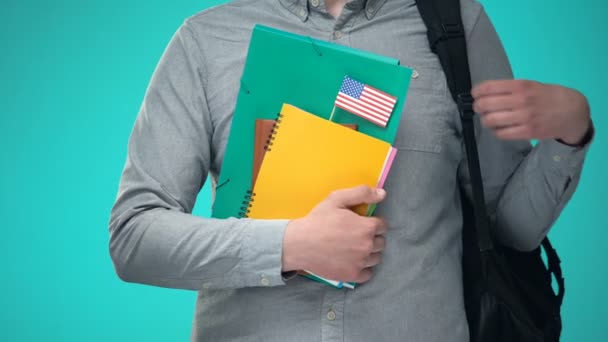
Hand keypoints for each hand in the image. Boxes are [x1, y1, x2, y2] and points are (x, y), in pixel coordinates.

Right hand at [282, 186, 387, 282]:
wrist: (299, 244)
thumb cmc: (318, 220)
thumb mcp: (337, 199)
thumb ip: (361, 193)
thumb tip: (382, 193)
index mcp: (366, 227)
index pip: (382, 226)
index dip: (372, 223)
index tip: (360, 224)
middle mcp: (367, 246)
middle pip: (381, 242)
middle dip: (371, 237)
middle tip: (355, 235)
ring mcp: (361, 262)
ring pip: (376, 258)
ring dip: (369, 253)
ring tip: (353, 248)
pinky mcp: (353, 275)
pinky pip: (368, 273)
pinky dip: (363, 268)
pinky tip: (352, 261)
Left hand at [472, 80, 590, 144]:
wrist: (572, 111)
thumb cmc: (548, 97)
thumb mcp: (530, 85)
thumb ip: (510, 89)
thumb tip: (485, 94)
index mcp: (521, 86)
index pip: (489, 87)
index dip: (477, 92)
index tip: (475, 94)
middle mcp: (521, 100)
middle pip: (485, 105)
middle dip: (478, 107)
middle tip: (479, 108)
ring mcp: (524, 117)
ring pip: (491, 120)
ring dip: (486, 120)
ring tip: (490, 119)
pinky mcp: (527, 132)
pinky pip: (501, 133)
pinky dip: (497, 131)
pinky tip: (500, 128)